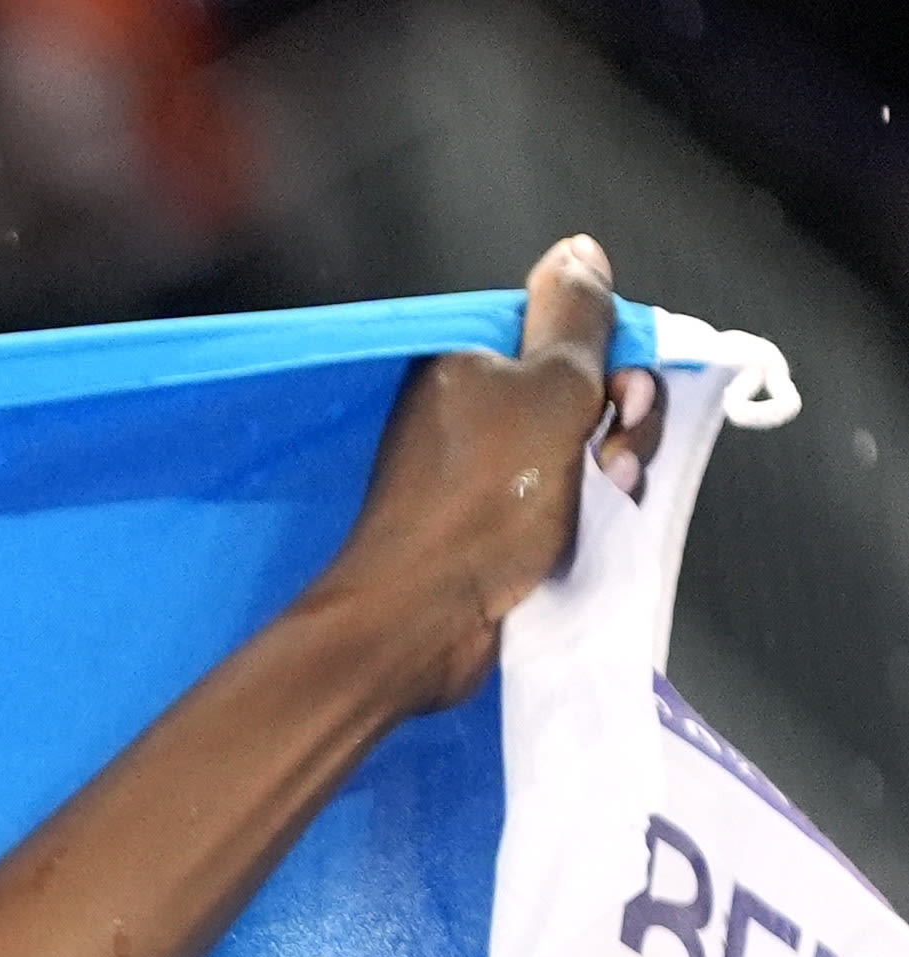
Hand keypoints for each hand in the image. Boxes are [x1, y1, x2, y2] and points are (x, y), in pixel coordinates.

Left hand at [314, 237, 665, 717]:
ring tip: (607, 493)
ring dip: (613, 463)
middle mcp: (470, 404)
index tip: (622, 398)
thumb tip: (578, 250)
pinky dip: (589, 501)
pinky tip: (595, 520)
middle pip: (585, 384)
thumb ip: (573, 318)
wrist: (421, 620)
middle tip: (612, 456)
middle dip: (621, 417)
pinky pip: (563, 488)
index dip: (614, 360)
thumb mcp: (550, 389)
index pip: (569, 330)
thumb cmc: (483, 503)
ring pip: (583, 438)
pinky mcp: (491, 514)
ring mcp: (481, 463)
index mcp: (468, 360)